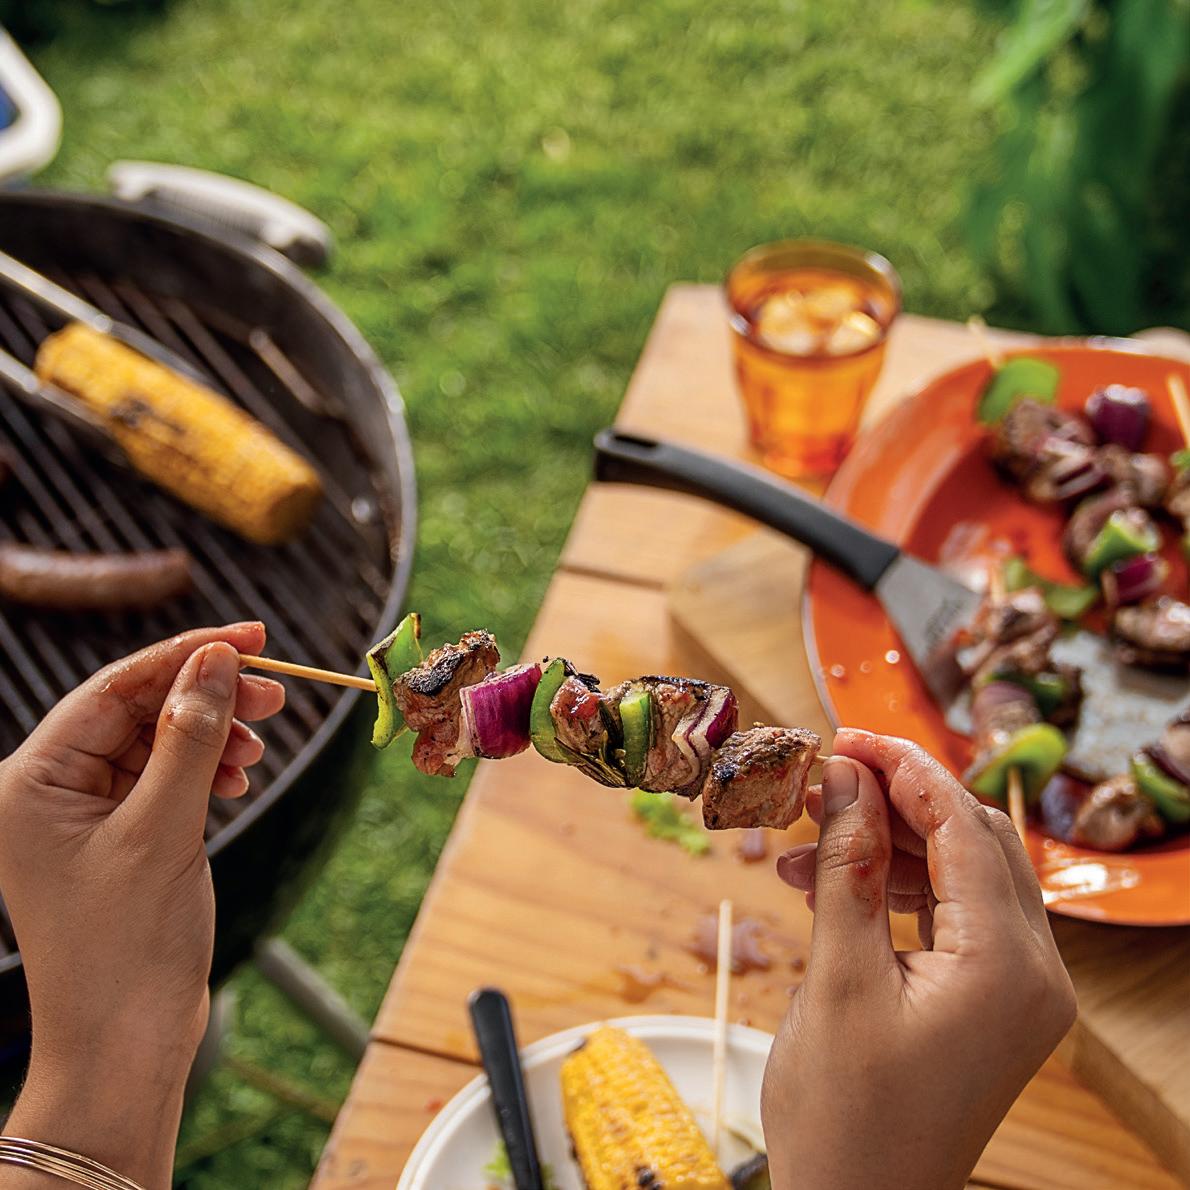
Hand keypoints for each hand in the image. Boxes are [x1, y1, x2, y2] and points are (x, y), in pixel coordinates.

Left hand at [0, 625, 284, 1187]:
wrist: (123, 1043)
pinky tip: (238, 777)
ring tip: (261, 745)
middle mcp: (50, 790)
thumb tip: (216, 659)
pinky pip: (166, 778)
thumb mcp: (163, 830)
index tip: (250, 637)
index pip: (113, 690)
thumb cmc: (126, 945)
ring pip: (159, 742)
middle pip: (139, 711)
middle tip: (277, 692)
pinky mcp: (119, 837)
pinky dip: (207, 769)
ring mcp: (85, 815)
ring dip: (214, 735)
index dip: (184, 655)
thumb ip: (190, 737)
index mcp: (30, 782)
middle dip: (208, 698)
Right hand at [762, 729, 1076, 1189]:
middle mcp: (1034, 973)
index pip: (965, 829)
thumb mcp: (838, 977)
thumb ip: (846, 866)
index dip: (904, 770)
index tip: (843, 736)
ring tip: (804, 841)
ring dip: (886, 845)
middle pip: (974, 842)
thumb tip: (844, 776)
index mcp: (1009, 968)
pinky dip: (894, 888)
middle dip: (897, 800)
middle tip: (825, 777)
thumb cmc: (845, 1113)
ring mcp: (1018, 990)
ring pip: (960, 874)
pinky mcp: (991, 1001)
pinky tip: (826, 883)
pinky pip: (951, 915)